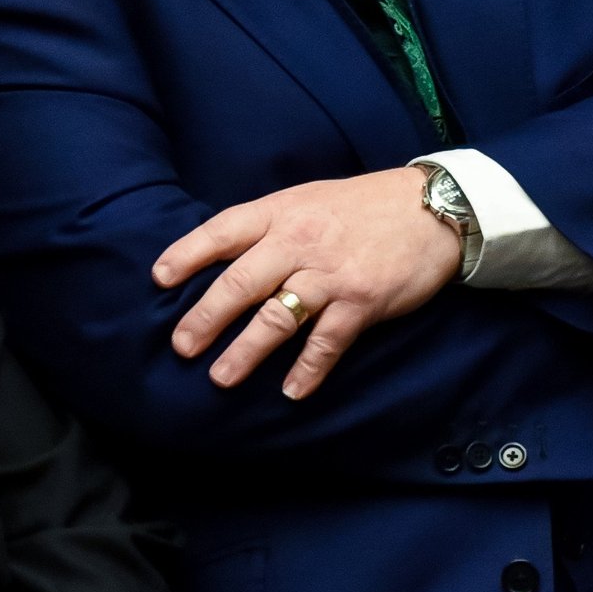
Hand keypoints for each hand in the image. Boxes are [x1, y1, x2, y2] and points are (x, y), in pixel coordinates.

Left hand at [153, 167, 465, 398]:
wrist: (433, 207)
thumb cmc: (363, 206)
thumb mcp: (309, 200)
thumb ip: (269, 227)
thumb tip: (225, 258)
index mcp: (281, 213)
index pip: (223, 230)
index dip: (188, 253)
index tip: (159, 278)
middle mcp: (299, 242)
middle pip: (241, 283)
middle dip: (206, 318)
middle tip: (181, 347)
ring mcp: (331, 274)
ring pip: (277, 317)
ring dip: (246, 352)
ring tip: (221, 378)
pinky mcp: (362, 301)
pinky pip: (327, 342)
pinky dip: (308, 370)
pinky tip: (291, 391)